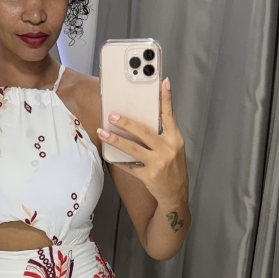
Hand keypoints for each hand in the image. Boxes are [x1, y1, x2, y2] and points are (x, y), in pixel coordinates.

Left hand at [97, 78, 187, 205]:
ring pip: (133, 149)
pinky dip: (118, 160)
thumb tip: (142, 118)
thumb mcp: (174, 148)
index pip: (170, 115)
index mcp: (175, 139)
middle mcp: (168, 150)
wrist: (176, 195)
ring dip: (115, 140)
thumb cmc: (173, 168)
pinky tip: (107, 154)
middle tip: (112, 115)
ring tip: (102, 132)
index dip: (166, 99)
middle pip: (144, 132)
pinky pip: (129, 166)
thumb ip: (162, 134)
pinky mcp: (148, 176)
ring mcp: (158, 163)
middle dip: (126, 123)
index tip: (163, 82)